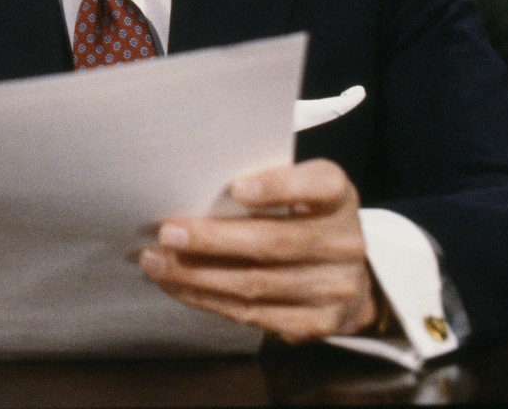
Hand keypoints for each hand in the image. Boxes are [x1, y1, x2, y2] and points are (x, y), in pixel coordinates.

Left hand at [139, 159, 377, 343]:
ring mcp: (335, 288)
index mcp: (338, 197)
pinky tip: (177, 286)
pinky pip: (252, 313)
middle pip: (274, 242)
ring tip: (157, 262)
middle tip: (167, 233)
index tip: (237, 188)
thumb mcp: (297, 190)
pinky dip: (207, 299)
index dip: (279, 187)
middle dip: (213, 240)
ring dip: (197, 275)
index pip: (318, 185)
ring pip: (256, 284)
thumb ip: (262, 184)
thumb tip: (190, 189)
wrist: (351, 278)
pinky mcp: (317, 323)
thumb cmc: (303, 219)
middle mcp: (345, 243)